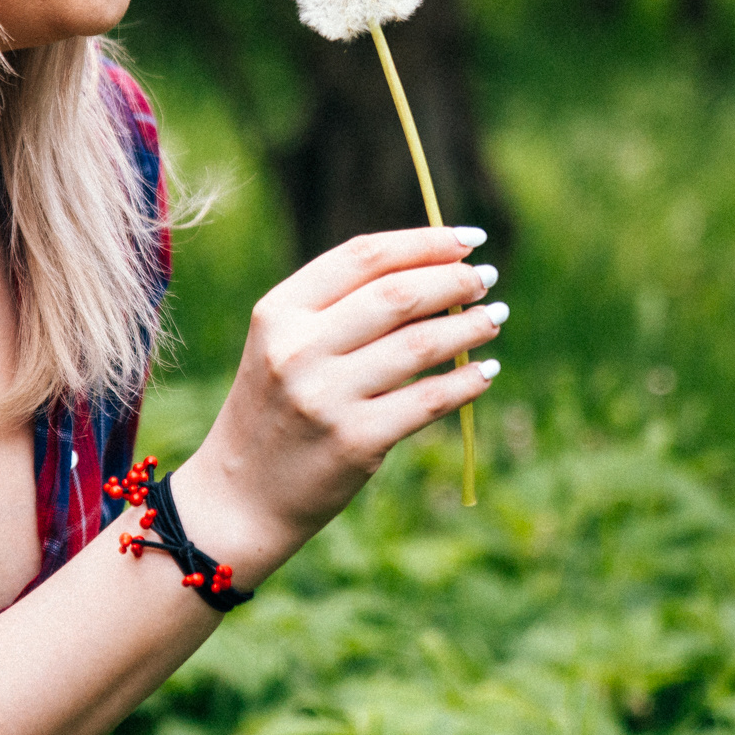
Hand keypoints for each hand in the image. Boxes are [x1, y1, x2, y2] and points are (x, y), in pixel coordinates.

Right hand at [169, 227, 503, 584]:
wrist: (240, 495)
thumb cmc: (276, 408)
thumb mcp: (286, 346)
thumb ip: (343, 309)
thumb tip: (438, 275)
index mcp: (280, 311)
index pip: (364, 257)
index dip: (424, 242)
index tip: (468, 239)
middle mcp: (298, 348)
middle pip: (398, 294)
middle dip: (455, 280)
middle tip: (488, 279)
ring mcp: (326, 396)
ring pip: (420, 344)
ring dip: (469, 327)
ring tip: (495, 318)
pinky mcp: (355, 441)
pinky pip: (428, 401)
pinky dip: (466, 381)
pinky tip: (486, 372)